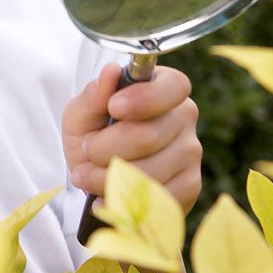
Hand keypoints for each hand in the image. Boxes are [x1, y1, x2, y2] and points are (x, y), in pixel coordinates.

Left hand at [62, 62, 201, 215]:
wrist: (94, 175)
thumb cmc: (91, 134)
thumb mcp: (82, 113)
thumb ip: (93, 95)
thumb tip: (111, 72)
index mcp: (165, 87)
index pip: (173, 86)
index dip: (144, 98)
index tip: (114, 107)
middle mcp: (184, 116)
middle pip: (149, 136)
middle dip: (105, 148)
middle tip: (86, 150)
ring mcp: (191, 152)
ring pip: (149, 171)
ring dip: (107, 177)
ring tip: (87, 174)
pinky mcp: (190, 185)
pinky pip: (157, 197)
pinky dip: (122, 200)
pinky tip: (105, 195)